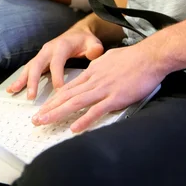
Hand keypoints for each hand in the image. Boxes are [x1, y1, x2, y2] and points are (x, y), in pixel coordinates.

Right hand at [7, 20, 104, 98]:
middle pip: (37, 64)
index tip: (59, 91)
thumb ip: (94, 48)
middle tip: (31, 96)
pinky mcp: (40, 59)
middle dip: (33, 80)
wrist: (77, 33)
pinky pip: (28, 69)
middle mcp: (48, 49)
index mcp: (61, 46)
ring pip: (29, 67)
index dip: (57, 77)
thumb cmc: (85, 41)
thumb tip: (94, 52)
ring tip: (13, 91)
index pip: (57, 63)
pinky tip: (12, 89)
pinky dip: (20, 78)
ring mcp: (42, 54)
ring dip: (22, 79)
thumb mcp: (93, 42)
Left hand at [31, 40, 163, 132]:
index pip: (69, 87)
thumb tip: (93, 69)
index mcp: (92, 71)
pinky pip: (97, 110)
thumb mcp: (109, 58)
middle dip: (49, 108)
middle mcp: (94, 80)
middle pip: (67, 96)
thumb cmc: (134, 57)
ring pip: (76, 102)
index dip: (55, 99)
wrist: (150, 56)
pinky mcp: (116, 97)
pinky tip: (74, 129)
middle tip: (35, 119)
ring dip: (58, 113)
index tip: (44, 108)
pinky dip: (84, 120)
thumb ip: (99, 66)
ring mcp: (104, 89)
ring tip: (44, 122)